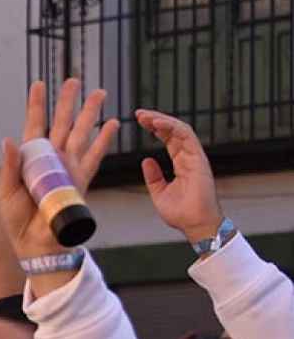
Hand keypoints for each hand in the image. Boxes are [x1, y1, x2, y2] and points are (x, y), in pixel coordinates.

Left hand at [0, 79, 119, 259]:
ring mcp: (68, 168)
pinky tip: (112, 124)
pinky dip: (104, 140)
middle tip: (74, 80)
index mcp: (30, 159)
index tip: (39, 84)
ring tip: (99, 93)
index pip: (35, 125)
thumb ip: (10, 166)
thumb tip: (9, 139)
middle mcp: (52, 159)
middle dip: (68, 101)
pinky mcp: (81, 181)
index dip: (37, 105)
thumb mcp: (6, 192)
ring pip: (82, 134)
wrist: (35, 244)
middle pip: (62, 123)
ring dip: (90, 113)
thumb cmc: (17, 221)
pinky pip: (95, 156)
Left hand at [135, 109, 224, 242]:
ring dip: (162, 120)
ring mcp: (195, 157)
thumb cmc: (180, 213)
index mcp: (181, 163)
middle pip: (173, 131)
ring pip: (180, 130)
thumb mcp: (159, 192)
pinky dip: (172, 127)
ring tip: (145, 116)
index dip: (155, 128)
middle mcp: (189, 157)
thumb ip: (153, 176)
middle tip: (139, 114)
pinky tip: (157, 123)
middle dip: (156, 120)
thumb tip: (146, 160)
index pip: (169, 139)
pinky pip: (187, 136)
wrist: (194, 224)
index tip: (140, 121)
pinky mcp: (198, 159)